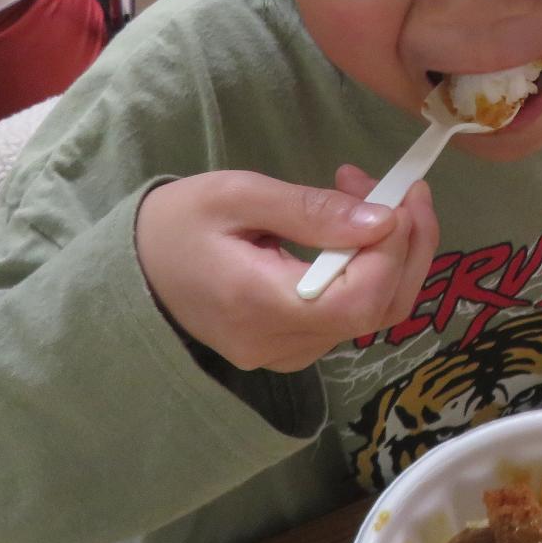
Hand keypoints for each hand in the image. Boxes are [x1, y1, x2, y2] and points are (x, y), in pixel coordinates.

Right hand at [135, 166, 440, 372]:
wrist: (132, 269)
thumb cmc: (177, 223)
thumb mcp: (237, 196)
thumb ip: (311, 210)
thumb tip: (383, 221)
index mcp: (259, 306)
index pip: (359, 299)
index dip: (396, 249)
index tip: (401, 194)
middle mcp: (279, 343)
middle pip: (378, 311)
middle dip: (409, 246)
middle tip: (404, 189)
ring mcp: (286, 353)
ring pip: (371, 314)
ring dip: (391, 253)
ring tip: (369, 194)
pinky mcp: (291, 347)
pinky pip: (349, 314)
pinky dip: (369, 269)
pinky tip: (353, 228)